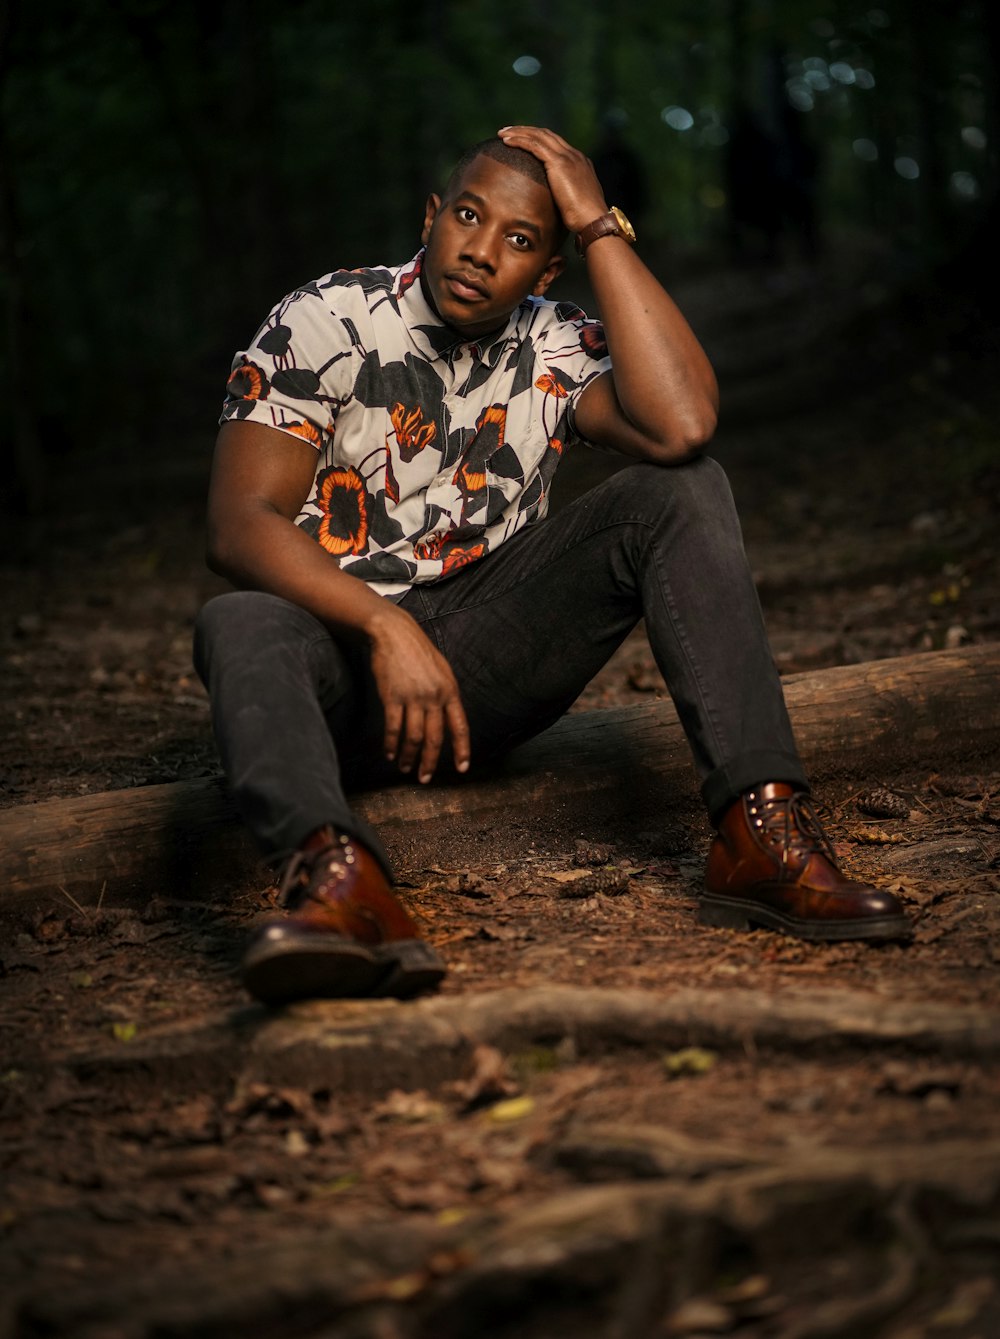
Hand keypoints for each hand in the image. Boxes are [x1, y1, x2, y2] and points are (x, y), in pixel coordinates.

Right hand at [367, 603, 470, 783]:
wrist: (394, 633)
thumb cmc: (418, 651)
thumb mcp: (442, 671)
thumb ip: (445, 695)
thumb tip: (448, 718)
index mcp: (450, 691)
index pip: (460, 726)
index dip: (462, 750)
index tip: (462, 768)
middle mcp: (434, 697)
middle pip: (435, 738)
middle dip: (430, 762)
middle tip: (425, 778)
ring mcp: (413, 697)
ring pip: (414, 737)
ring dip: (409, 756)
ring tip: (405, 767)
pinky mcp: (392, 696)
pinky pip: (393, 728)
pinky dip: (391, 744)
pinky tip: (389, 753)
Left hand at [497, 125, 608, 232]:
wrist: (593, 220)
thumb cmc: (584, 220)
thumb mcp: (574, 202)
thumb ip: (566, 196)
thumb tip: (556, 204)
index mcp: (579, 163)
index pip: (555, 143)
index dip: (537, 139)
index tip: (522, 141)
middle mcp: (574, 155)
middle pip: (546, 134)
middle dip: (526, 130)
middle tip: (508, 131)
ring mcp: (567, 157)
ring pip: (539, 136)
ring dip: (519, 132)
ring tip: (502, 133)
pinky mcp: (559, 163)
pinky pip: (534, 145)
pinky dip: (520, 140)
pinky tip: (506, 141)